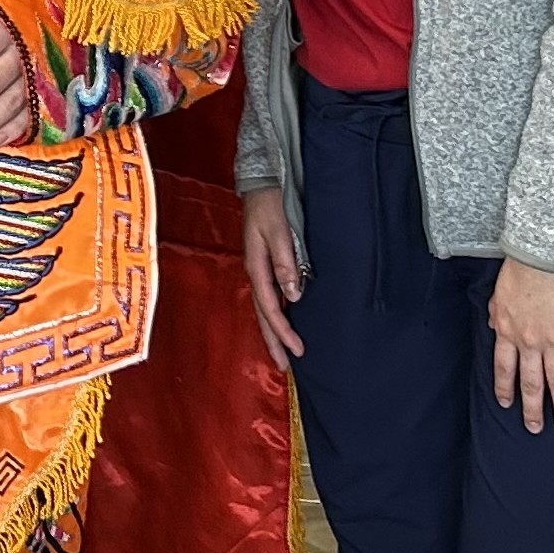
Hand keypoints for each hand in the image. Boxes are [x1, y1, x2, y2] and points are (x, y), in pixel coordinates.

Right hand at [244, 185, 304, 366]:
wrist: (260, 186)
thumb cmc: (270, 206)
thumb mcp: (278, 231)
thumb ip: (285, 262)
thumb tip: (294, 295)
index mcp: (257, 268)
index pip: (271, 308)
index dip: (283, 331)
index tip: (298, 350)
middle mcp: (256, 273)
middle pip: (263, 315)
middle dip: (273, 342)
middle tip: (285, 366)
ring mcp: (258, 270)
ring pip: (264, 309)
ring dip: (273, 332)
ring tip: (282, 353)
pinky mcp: (264, 266)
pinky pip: (268, 298)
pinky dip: (274, 315)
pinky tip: (283, 323)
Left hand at [489, 258, 553, 431]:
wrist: (543, 257)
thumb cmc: (521, 269)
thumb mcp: (498, 293)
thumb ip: (496, 313)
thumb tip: (493, 326)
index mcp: (508, 332)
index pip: (504, 368)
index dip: (506, 388)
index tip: (507, 404)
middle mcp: (529, 342)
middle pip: (531, 382)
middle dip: (532, 408)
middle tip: (534, 427)